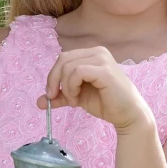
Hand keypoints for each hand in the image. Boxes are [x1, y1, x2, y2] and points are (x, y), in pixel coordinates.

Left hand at [37, 46, 154, 131]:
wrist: (127, 115)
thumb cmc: (105, 103)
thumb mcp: (77, 97)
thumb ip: (60, 96)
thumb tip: (39, 102)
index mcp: (91, 54)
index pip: (63, 57)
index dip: (53, 75)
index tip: (51, 94)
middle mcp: (98, 52)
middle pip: (63, 59)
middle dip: (54, 80)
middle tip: (55, 98)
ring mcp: (102, 59)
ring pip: (69, 67)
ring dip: (65, 87)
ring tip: (74, 101)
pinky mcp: (105, 71)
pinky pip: (77, 72)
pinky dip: (71, 87)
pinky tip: (77, 100)